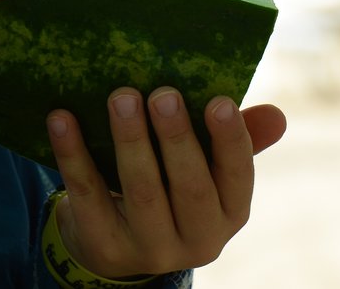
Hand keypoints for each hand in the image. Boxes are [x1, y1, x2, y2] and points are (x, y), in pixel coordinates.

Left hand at [46, 89, 286, 278]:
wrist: (112, 245)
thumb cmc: (168, 188)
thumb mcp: (203, 171)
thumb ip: (235, 140)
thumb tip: (278, 115)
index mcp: (229, 213)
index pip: (238, 178)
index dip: (231, 141)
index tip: (219, 101)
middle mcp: (198, 239)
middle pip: (189, 187)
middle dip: (177, 138)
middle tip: (162, 93)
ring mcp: (150, 247)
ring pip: (141, 191)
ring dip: (130, 140)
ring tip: (119, 97)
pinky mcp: (104, 245)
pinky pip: (87, 195)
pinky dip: (73, 155)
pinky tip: (61, 119)